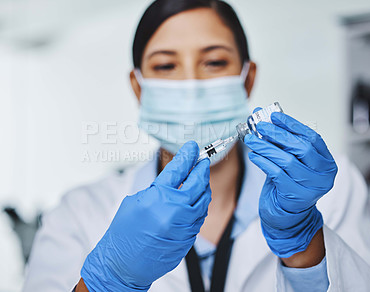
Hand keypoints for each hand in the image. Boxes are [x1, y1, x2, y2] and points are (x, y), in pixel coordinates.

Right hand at [81, 141, 211, 290]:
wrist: (124, 265)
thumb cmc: (124, 233)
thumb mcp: (135, 202)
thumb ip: (157, 189)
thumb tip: (174, 178)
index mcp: (158, 196)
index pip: (178, 168)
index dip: (187, 155)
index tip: (192, 147)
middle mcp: (175, 209)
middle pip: (197, 182)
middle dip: (201, 168)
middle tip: (202, 161)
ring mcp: (184, 224)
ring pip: (203, 200)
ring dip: (204, 187)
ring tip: (201, 179)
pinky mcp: (188, 237)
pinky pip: (200, 217)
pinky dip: (201, 205)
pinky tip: (198, 200)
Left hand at [244, 110, 336, 257]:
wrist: (289, 214)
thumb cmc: (290, 182)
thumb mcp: (291, 160)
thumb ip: (281, 140)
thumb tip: (262, 115)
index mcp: (327, 163)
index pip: (312, 138)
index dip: (293, 125)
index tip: (274, 116)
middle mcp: (323, 176)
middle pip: (301, 148)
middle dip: (278, 134)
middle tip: (260, 126)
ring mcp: (311, 188)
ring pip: (287, 161)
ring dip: (266, 147)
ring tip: (251, 140)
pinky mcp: (295, 197)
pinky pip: (277, 174)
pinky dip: (263, 162)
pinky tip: (254, 155)